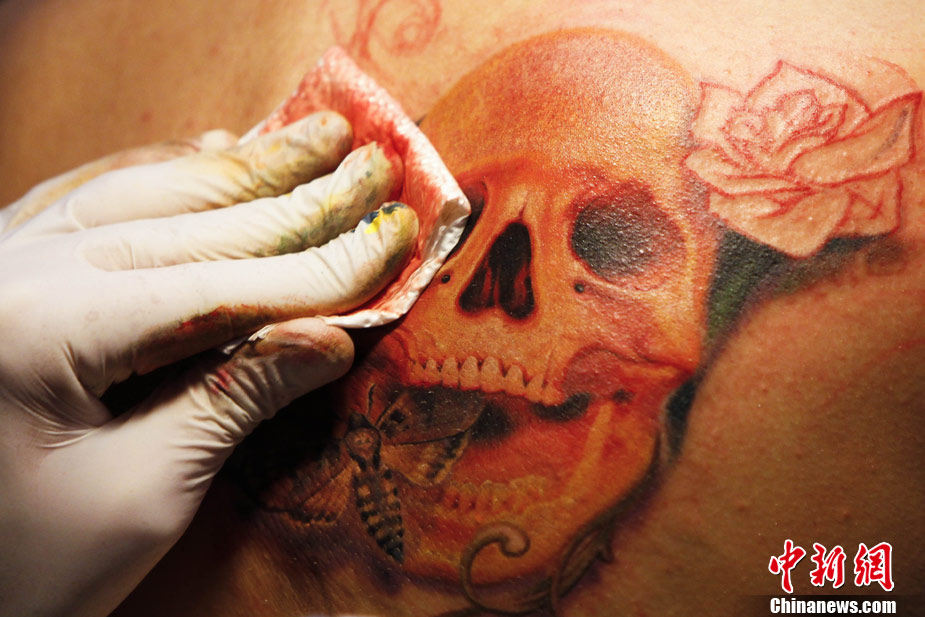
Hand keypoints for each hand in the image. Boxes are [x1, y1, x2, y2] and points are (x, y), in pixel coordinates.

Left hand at [0, 112, 418, 616]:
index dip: (322, 268)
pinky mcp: (5, 266)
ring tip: (317, 135)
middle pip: (192, 222)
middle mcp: (16, 271)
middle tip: (376, 162)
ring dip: (244, 165)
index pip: (220, 287)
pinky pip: (93, 193)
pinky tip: (212, 144)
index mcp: (45, 333)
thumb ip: (234, 403)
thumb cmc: (26, 565)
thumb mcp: (140, 498)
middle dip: (299, 198)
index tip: (396, 238)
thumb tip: (332, 335)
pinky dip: (165, 170)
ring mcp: (4, 258)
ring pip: (147, 191)